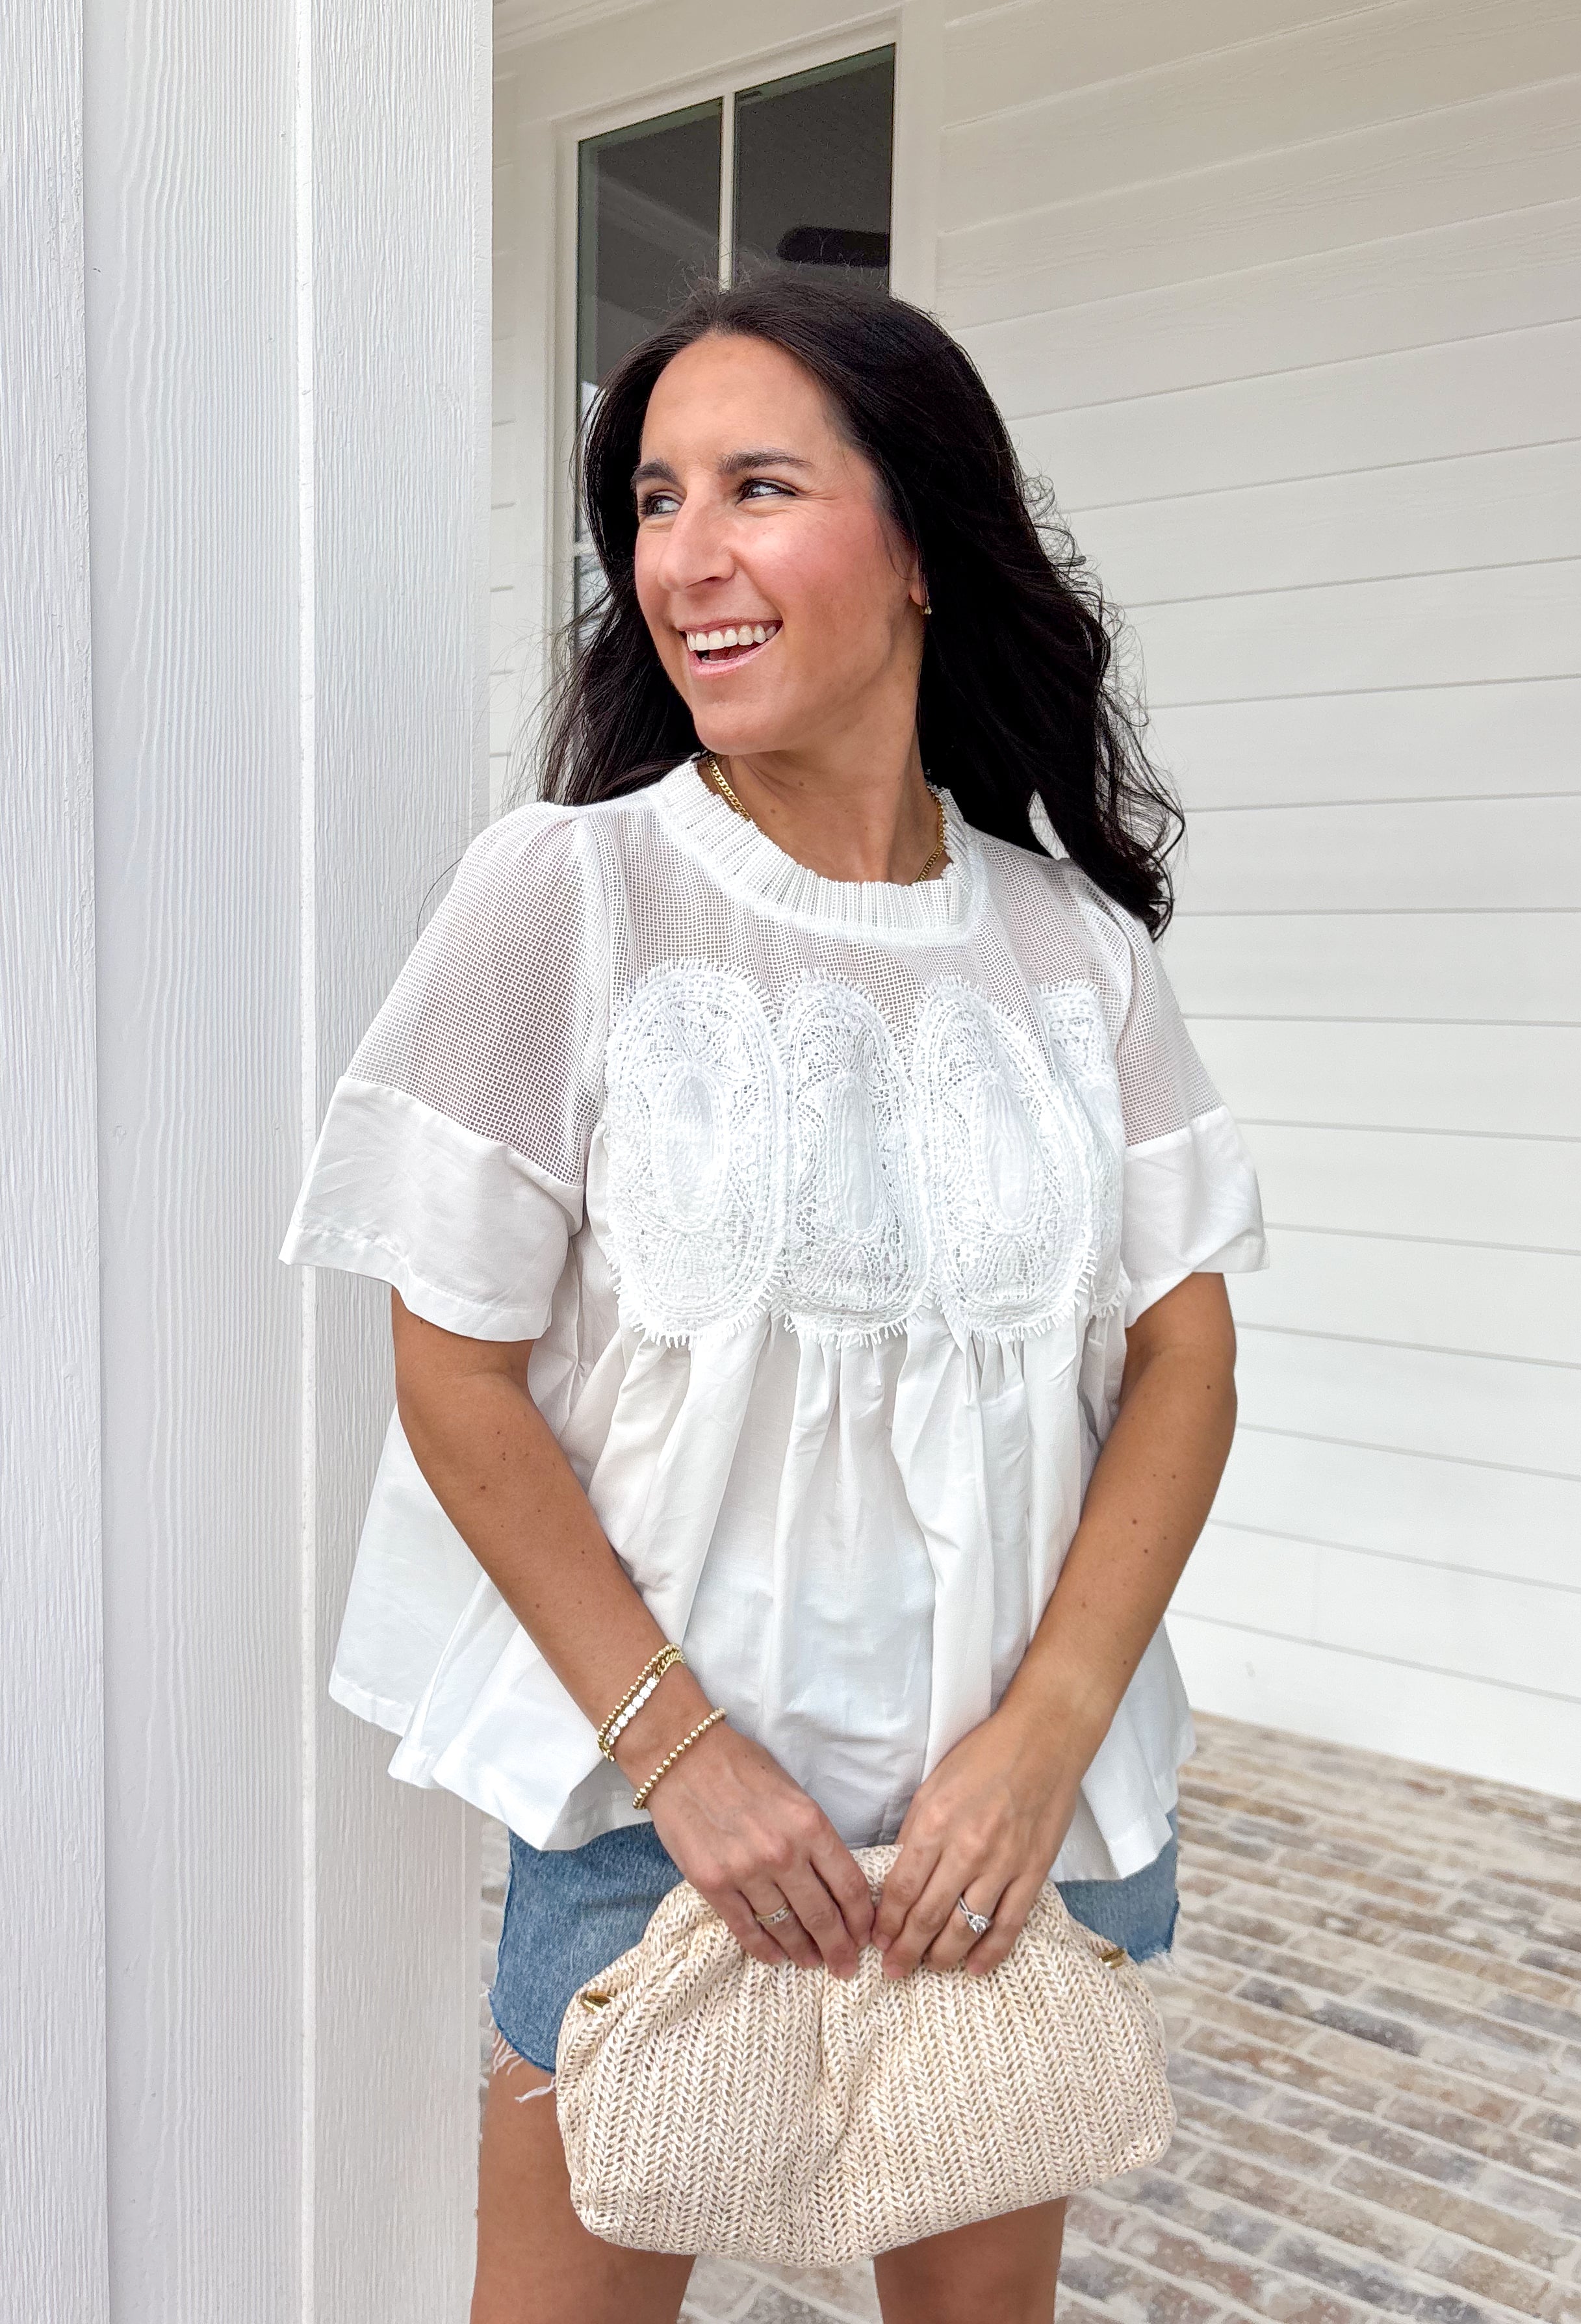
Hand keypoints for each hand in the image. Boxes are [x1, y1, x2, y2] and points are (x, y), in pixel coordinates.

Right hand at [643, 1721, 874, 1977]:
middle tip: (846, 1967)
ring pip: (785, 1927)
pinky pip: (745, 1928)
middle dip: (839, 1948)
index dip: (862, 1919)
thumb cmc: (742, 1766)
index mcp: (810, 1824)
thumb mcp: (793, 1793)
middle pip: (822, 1915)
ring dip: (802, 1951)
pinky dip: (763, 1948)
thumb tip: (833, 1879)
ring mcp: (746, 1871)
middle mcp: (783, 1852)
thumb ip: (813, 1835)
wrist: (682, 1756)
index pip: (850, 1885)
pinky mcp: (713, 1884)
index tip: (865, 1936)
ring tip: (811, 1962)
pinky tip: (775, 1958)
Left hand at [871, 1702, 1084, 1978]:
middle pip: (928, 1916)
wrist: (1044, 1740)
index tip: (876, 1940)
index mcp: (936, 1822)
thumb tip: (899, 1874)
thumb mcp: (935, 1785)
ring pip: (965, 1927)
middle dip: (906, 1949)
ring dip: (941, 1956)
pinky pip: (1009, 1923)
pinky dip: (991, 1952)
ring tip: (926, 1968)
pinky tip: (974, 1969)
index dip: (887, 1921)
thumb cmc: (985, 1755)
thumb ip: (916, 1831)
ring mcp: (1003, 1864)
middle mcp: (967, 1849)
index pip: (902, 1887)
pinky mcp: (1033, 1872)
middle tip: (893, 1970)